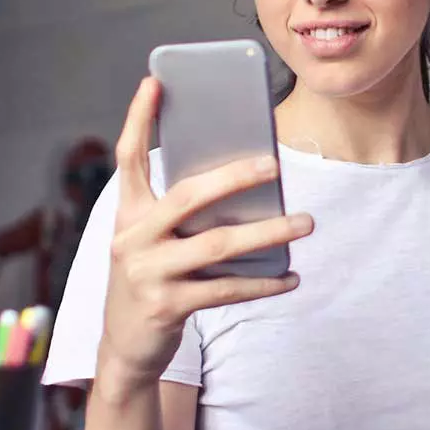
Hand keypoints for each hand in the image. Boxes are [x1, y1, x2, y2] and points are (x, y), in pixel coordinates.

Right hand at [96, 77, 311, 390]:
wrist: (125, 347)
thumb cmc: (150, 280)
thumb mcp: (151, 242)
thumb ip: (180, 214)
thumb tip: (245, 185)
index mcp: (127, 214)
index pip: (128, 158)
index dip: (138, 118)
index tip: (154, 82)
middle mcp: (132, 238)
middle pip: (187, 196)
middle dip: (233, 177)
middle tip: (274, 165)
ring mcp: (148, 273)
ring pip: (217, 245)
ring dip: (267, 232)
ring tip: (305, 222)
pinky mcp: (167, 306)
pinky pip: (226, 290)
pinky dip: (263, 284)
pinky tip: (291, 276)